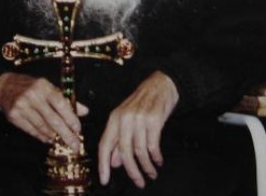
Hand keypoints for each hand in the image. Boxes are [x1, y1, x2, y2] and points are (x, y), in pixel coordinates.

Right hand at [0, 72, 88, 150]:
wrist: (3, 87)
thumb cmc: (31, 87)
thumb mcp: (49, 88)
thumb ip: (66, 100)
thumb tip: (84, 111)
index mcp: (44, 87)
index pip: (60, 104)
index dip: (70, 118)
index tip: (78, 129)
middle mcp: (33, 96)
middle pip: (53, 119)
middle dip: (66, 134)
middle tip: (75, 145)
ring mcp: (22, 106)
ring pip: (42, 126)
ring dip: (54, 137)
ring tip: (63, 143)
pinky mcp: (14, 116)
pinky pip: (31, 130)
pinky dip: (42, 136)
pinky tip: (49, 140)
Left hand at [98, 71, 178, 188]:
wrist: (162, 83)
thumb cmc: (144, 101)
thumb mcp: (127, 118)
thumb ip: (120, 140)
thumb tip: (114, 162)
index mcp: (114, 118)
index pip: (104, 145)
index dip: (103, 165)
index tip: (104, 180)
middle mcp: (124, 118)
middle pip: (124, 152)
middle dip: (132, 171)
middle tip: (139, 182)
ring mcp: (139, 118)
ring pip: (139, 151)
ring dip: (146, 166)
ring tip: (151, 174)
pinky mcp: (154, 119)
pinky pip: (153, 145)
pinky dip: (156, 157)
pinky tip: (158, 161)